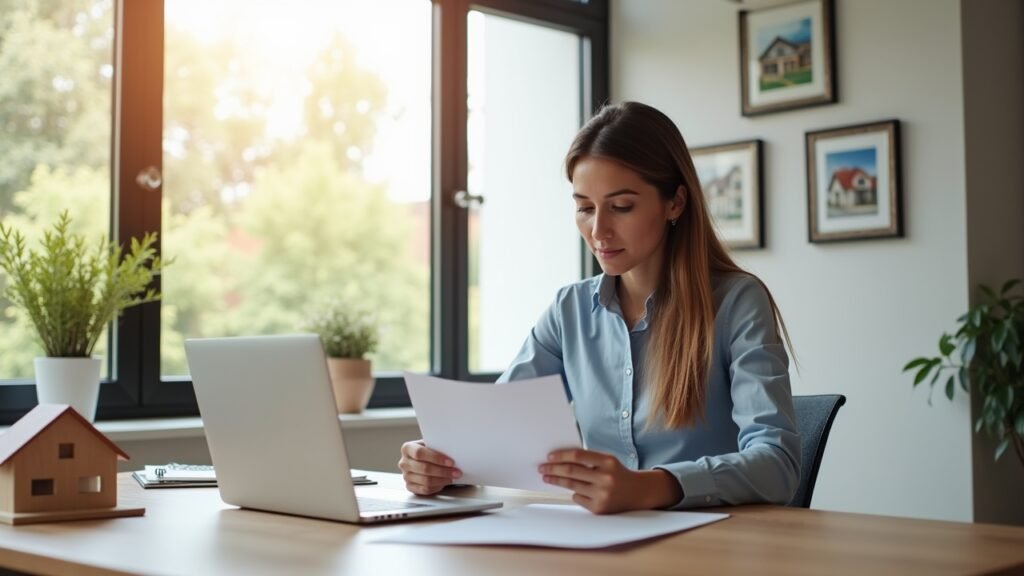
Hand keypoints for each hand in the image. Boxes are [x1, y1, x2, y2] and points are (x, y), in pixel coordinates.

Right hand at [398, 439, 461, 495]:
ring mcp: (406, 476)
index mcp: (407, 448)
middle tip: (456, 472)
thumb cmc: (428, 451)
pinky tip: (444, 482)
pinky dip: (437, 487)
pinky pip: (424, 490)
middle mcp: (404, 462)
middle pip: (424, 468)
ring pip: (426, 481)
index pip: (420, 453)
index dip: (436, 458)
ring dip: (442, 480)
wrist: (422, 459)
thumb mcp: (431, 444)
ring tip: (453, 477)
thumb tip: (452, 451)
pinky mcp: (409, 487)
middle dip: (443, 471)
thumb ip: (437, 446)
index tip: (451, 462)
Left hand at [539, 449, 682, 513]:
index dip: (561, 456)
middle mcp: (605, 478)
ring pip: (572, 486)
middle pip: (572, 472)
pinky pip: (578, 498)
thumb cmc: (617, 473)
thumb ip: (588, 459)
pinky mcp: (599, 508)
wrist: (637, 493)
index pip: (578, 456)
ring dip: (556, 481)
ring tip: (547, 477)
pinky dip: (574, 493)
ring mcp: (602, 495)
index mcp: (608, 462)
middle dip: (553, 469)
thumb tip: (560, 459)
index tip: (549, 456)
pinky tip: (574, 490)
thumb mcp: (607, 461)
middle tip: (542, 468)